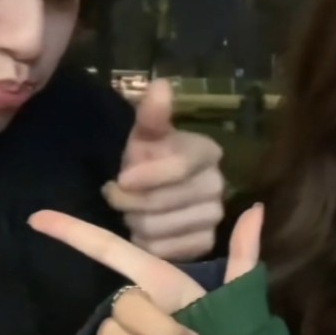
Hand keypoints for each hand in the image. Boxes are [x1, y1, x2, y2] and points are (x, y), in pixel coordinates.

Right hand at [28, 204, 263, 334]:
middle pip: (126, 306)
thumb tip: (257, 207)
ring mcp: (113, 330)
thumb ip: (244, 251)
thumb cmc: (223, 329)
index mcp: (157, 279)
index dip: (73, 231)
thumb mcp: (237, 289)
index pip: (109, 249)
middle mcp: (130, 300)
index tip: (37, 217)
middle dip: (162, 332)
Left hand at [104, 79, 225, 260]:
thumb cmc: (147, 160)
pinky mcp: (206, 243)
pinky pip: (168, 249)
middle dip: (132, 202)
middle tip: (116, 197)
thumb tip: (161, 84)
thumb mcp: (144, 136)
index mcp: (207, 152)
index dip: (147, 176)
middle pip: (166, 202)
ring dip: (136, 223)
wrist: (151, 193)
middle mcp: (219, 184)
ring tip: (130, 213)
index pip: (179, 167)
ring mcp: (215, 216)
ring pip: (162, 228)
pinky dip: (147, 244)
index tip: (120, 179)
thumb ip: (152, 114)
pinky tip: (143, 232)